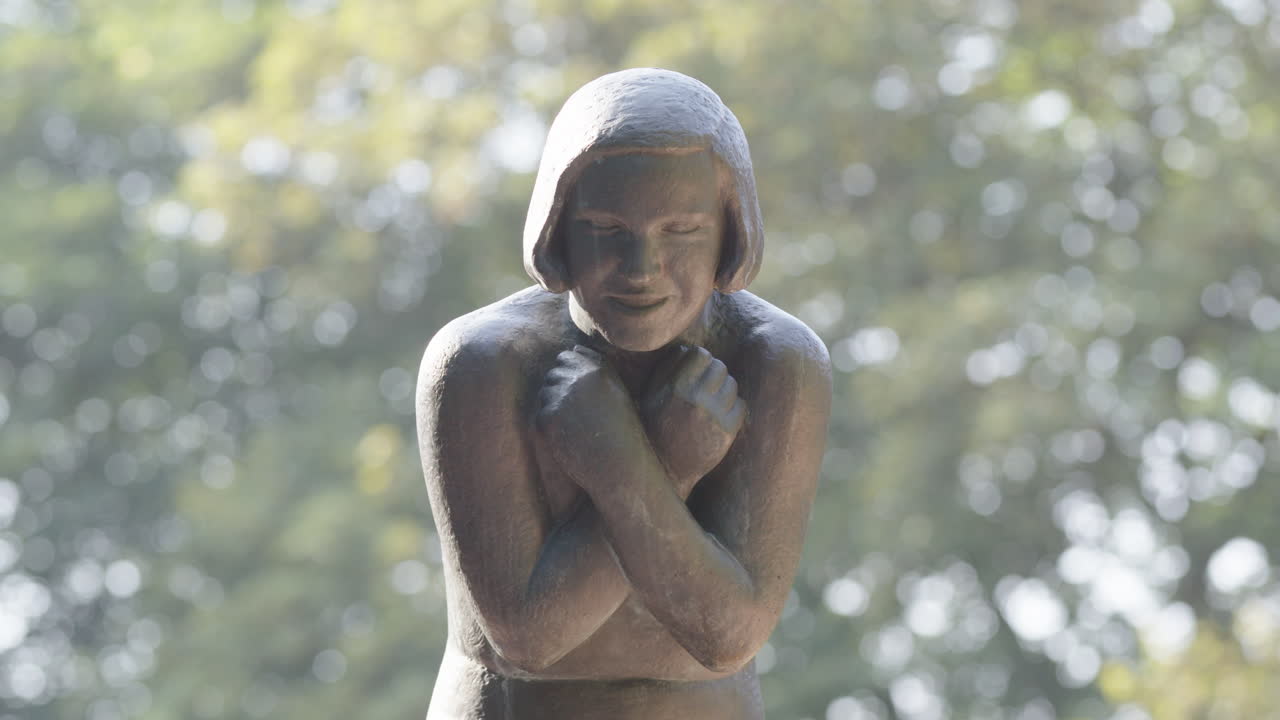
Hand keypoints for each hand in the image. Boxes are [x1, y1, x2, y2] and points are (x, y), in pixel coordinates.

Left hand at [536, 346, 640, 487]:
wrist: (617, 466)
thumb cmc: (621, 431)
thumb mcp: (616, 391)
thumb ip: (597, 366)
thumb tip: (575, 348)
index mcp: (596, 369)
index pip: (567, 356)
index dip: (569, 375)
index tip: (579, 394)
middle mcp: (577, 377)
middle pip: (552, 374)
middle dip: (559, 390)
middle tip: (577, 415)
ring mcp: (561, 396)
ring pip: (544, 394)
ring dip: (553, 408)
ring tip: (576, 427)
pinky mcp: (548, 417)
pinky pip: (539, 415)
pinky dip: (549, 427)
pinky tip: (568, 438)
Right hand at [640, 346, 745, 497]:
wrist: (665, 468)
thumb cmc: (655, 427)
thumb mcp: (652, 395)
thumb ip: (667, 368)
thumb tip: (686, 348)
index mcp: (675, 387)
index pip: (701, 355)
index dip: (700, 361)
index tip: (696, 370)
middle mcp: (696, 399)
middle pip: (720, 367)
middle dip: (713, 374)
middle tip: (705, 386)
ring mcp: (713, 416)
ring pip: (732, 385)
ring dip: (724, 390)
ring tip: (711, 402)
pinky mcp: (727, 431)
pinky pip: (741, 405)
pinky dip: (733, 408)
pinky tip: (719, 416)